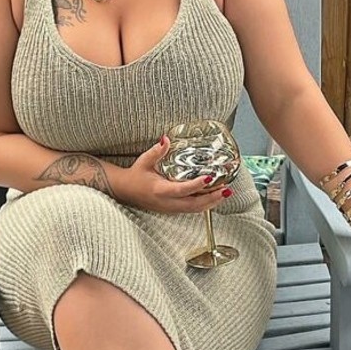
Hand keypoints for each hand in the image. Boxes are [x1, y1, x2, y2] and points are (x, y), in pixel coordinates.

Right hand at [116, 136, 233, 212]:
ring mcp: (170, 208)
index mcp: (160, 190)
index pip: (182, 190)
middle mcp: (167, 202)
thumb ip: (157, 151)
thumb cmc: (135, 175)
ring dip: (211, 203)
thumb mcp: (144, 161)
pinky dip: (205, 205)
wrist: (124, 191)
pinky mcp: (173, 210)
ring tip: (225, 193)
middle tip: (226, 189)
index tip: (209, 178)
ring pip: (194, 210)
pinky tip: (215, 198)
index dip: (197, 185)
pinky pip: (192, 210)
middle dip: (211, 198)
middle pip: (193, 205)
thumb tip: (166, 139)